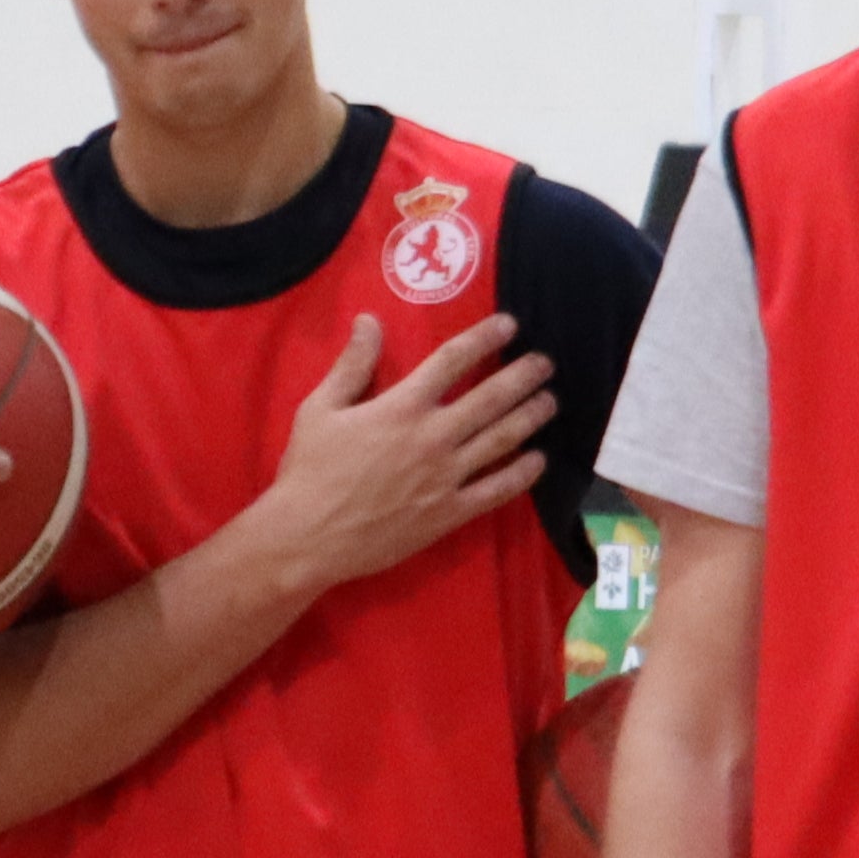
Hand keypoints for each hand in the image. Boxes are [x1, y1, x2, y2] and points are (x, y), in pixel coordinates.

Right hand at [235, 312, 556, 599]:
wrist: (308, 537)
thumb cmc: (309, 470)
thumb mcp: (320, 408)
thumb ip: (352, 364)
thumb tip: (369, 320)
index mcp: (401, 407)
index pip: (453, 361)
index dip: (484, 338)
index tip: (509, 325)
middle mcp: (432, 436)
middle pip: (490, 397)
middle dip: (523, 376)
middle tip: (545, 363)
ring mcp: (446, 476)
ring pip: (501, 439)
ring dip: (530, 417)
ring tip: (550, 401)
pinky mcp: (450, 512)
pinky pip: (496, 489)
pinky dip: (522, 474)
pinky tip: (538, 460)